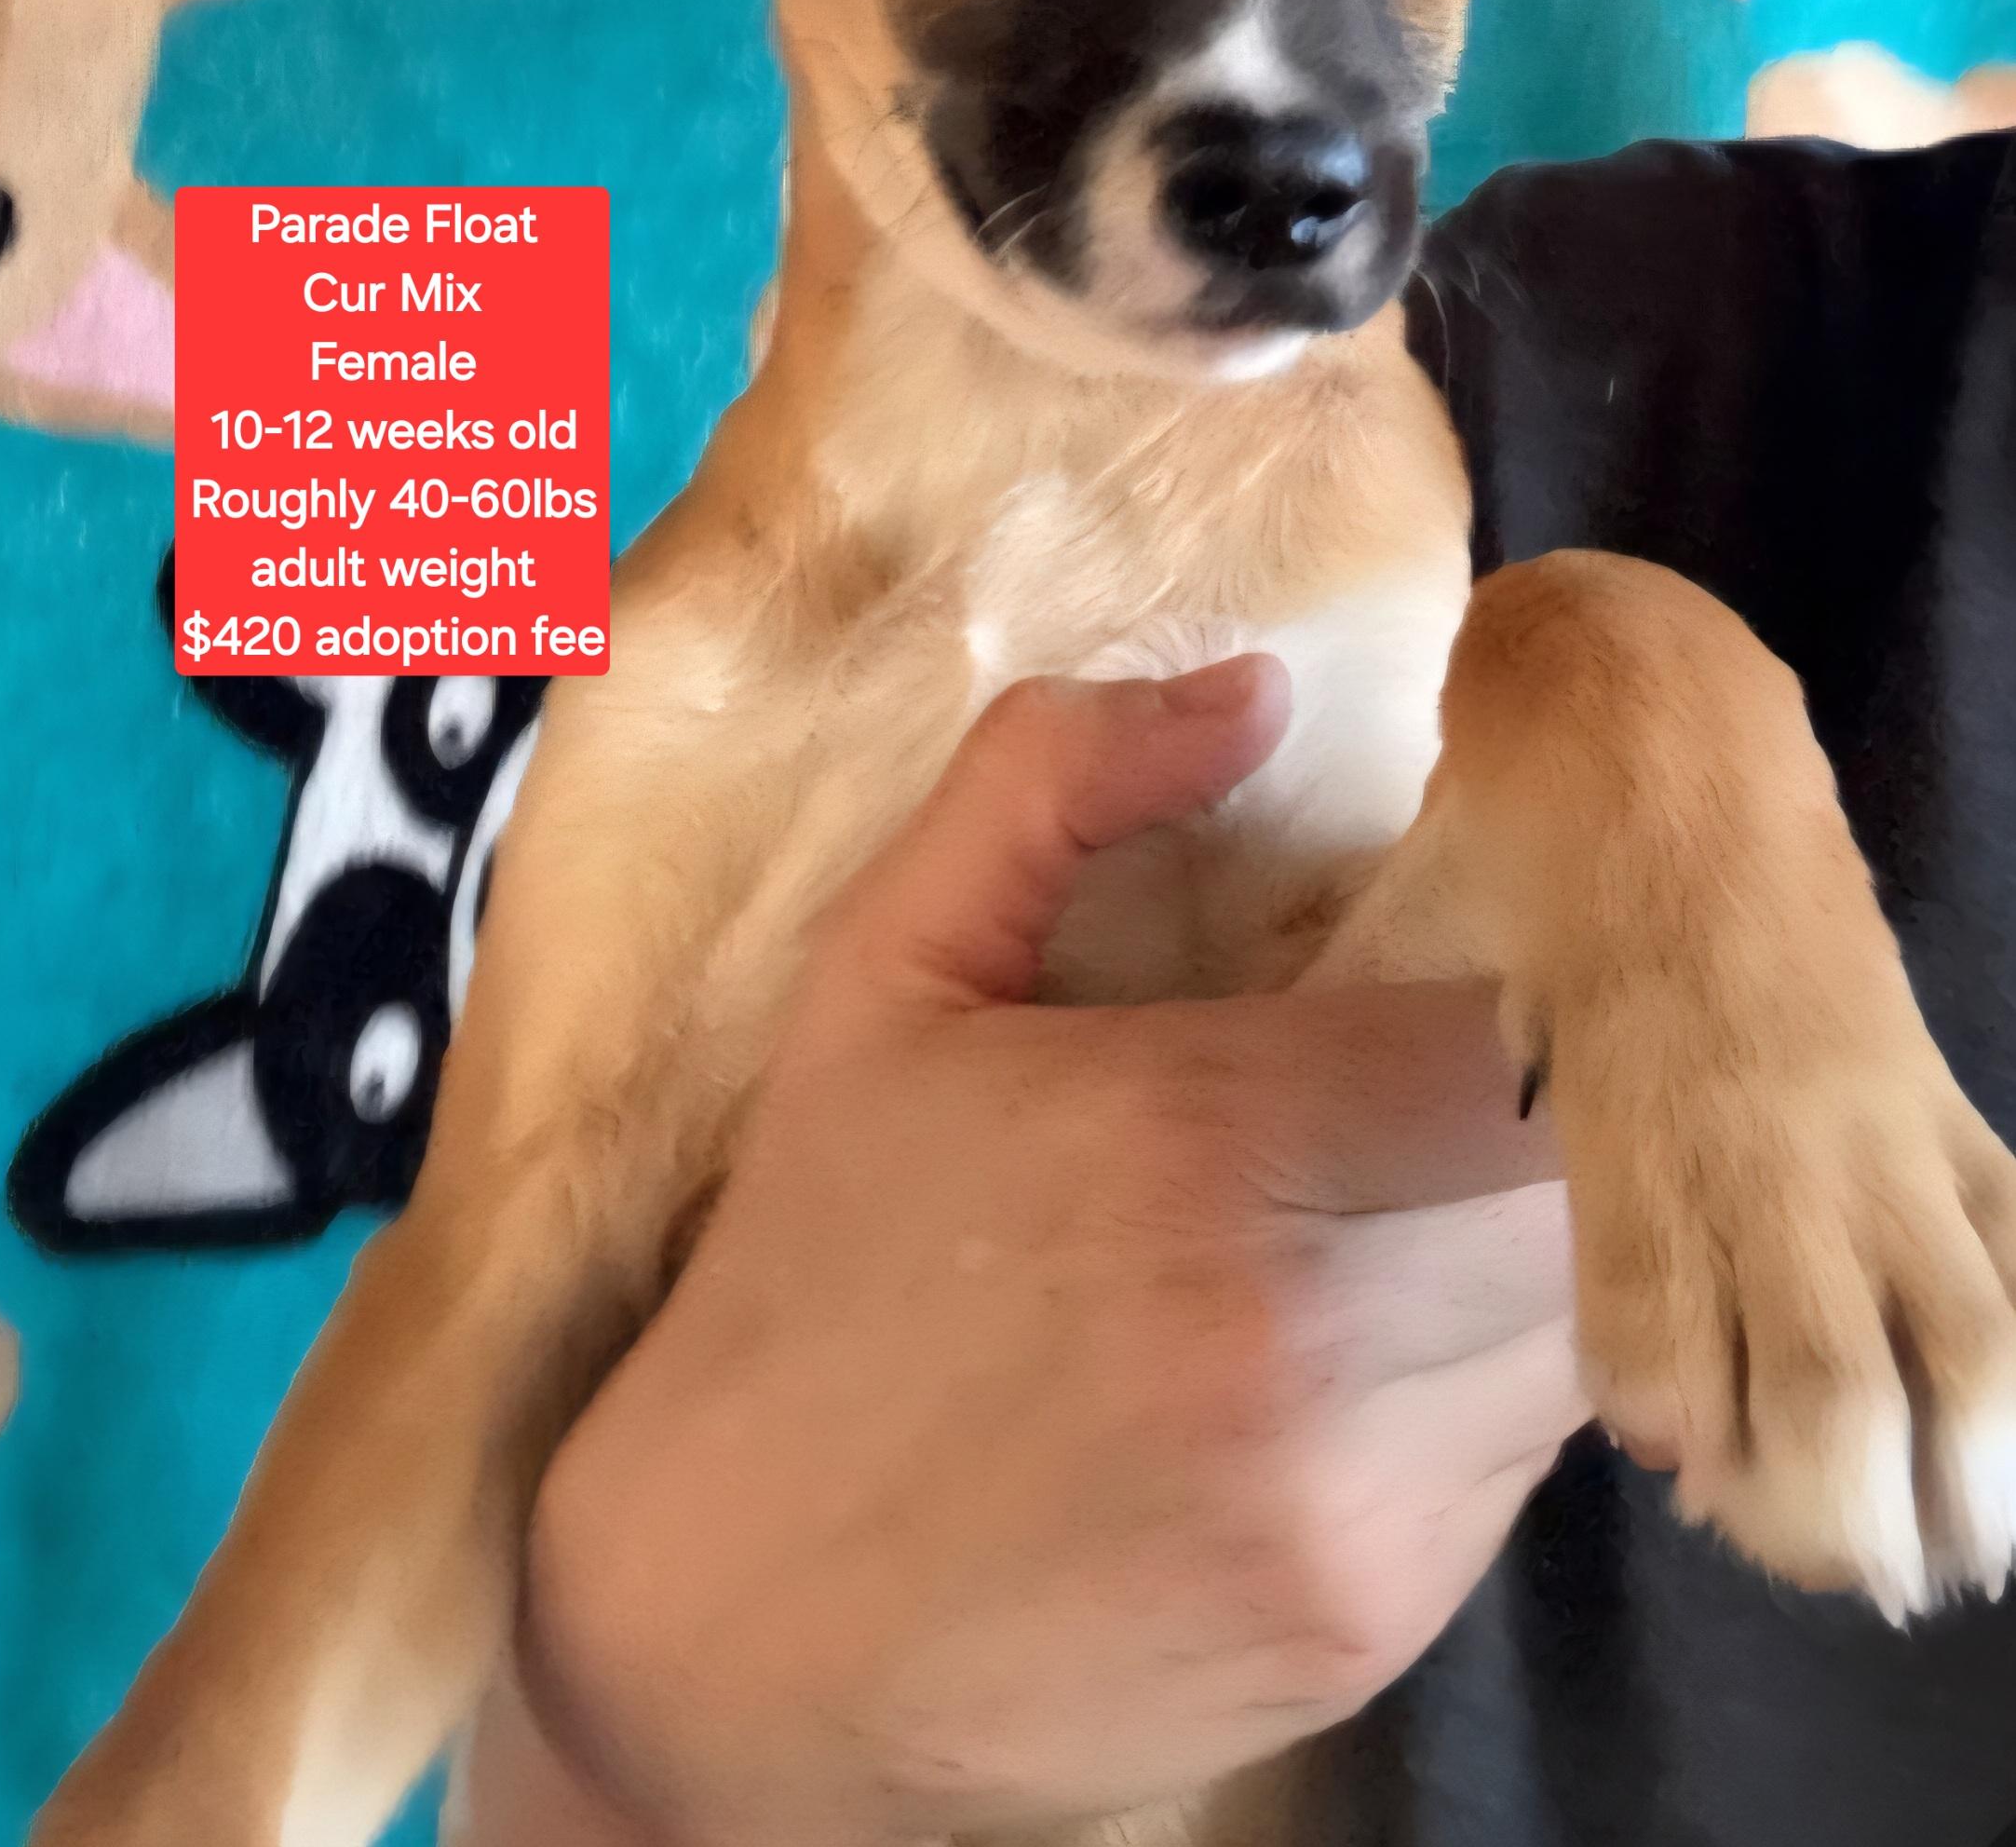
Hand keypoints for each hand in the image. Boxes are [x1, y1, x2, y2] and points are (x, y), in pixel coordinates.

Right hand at [487, 661, 1583, 1846]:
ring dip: (1509, 1243)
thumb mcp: (877, 983)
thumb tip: (1257, 687)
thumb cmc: (809, 1271)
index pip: (1524, 1023)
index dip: (1522, 972)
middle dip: (1533, 1105)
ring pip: (1575, 1319)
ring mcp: (1358, 1504)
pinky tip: (1313, 1363)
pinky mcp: (1377, 1627)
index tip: (1448, 954)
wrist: (731, 1631)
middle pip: (1585, 1175)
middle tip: (1414, 1076)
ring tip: (1352, 1216)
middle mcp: (1310, 1335)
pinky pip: (1513, 1456)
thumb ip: (1051, 787)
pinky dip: (1461, 1381)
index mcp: (1190, 1137)